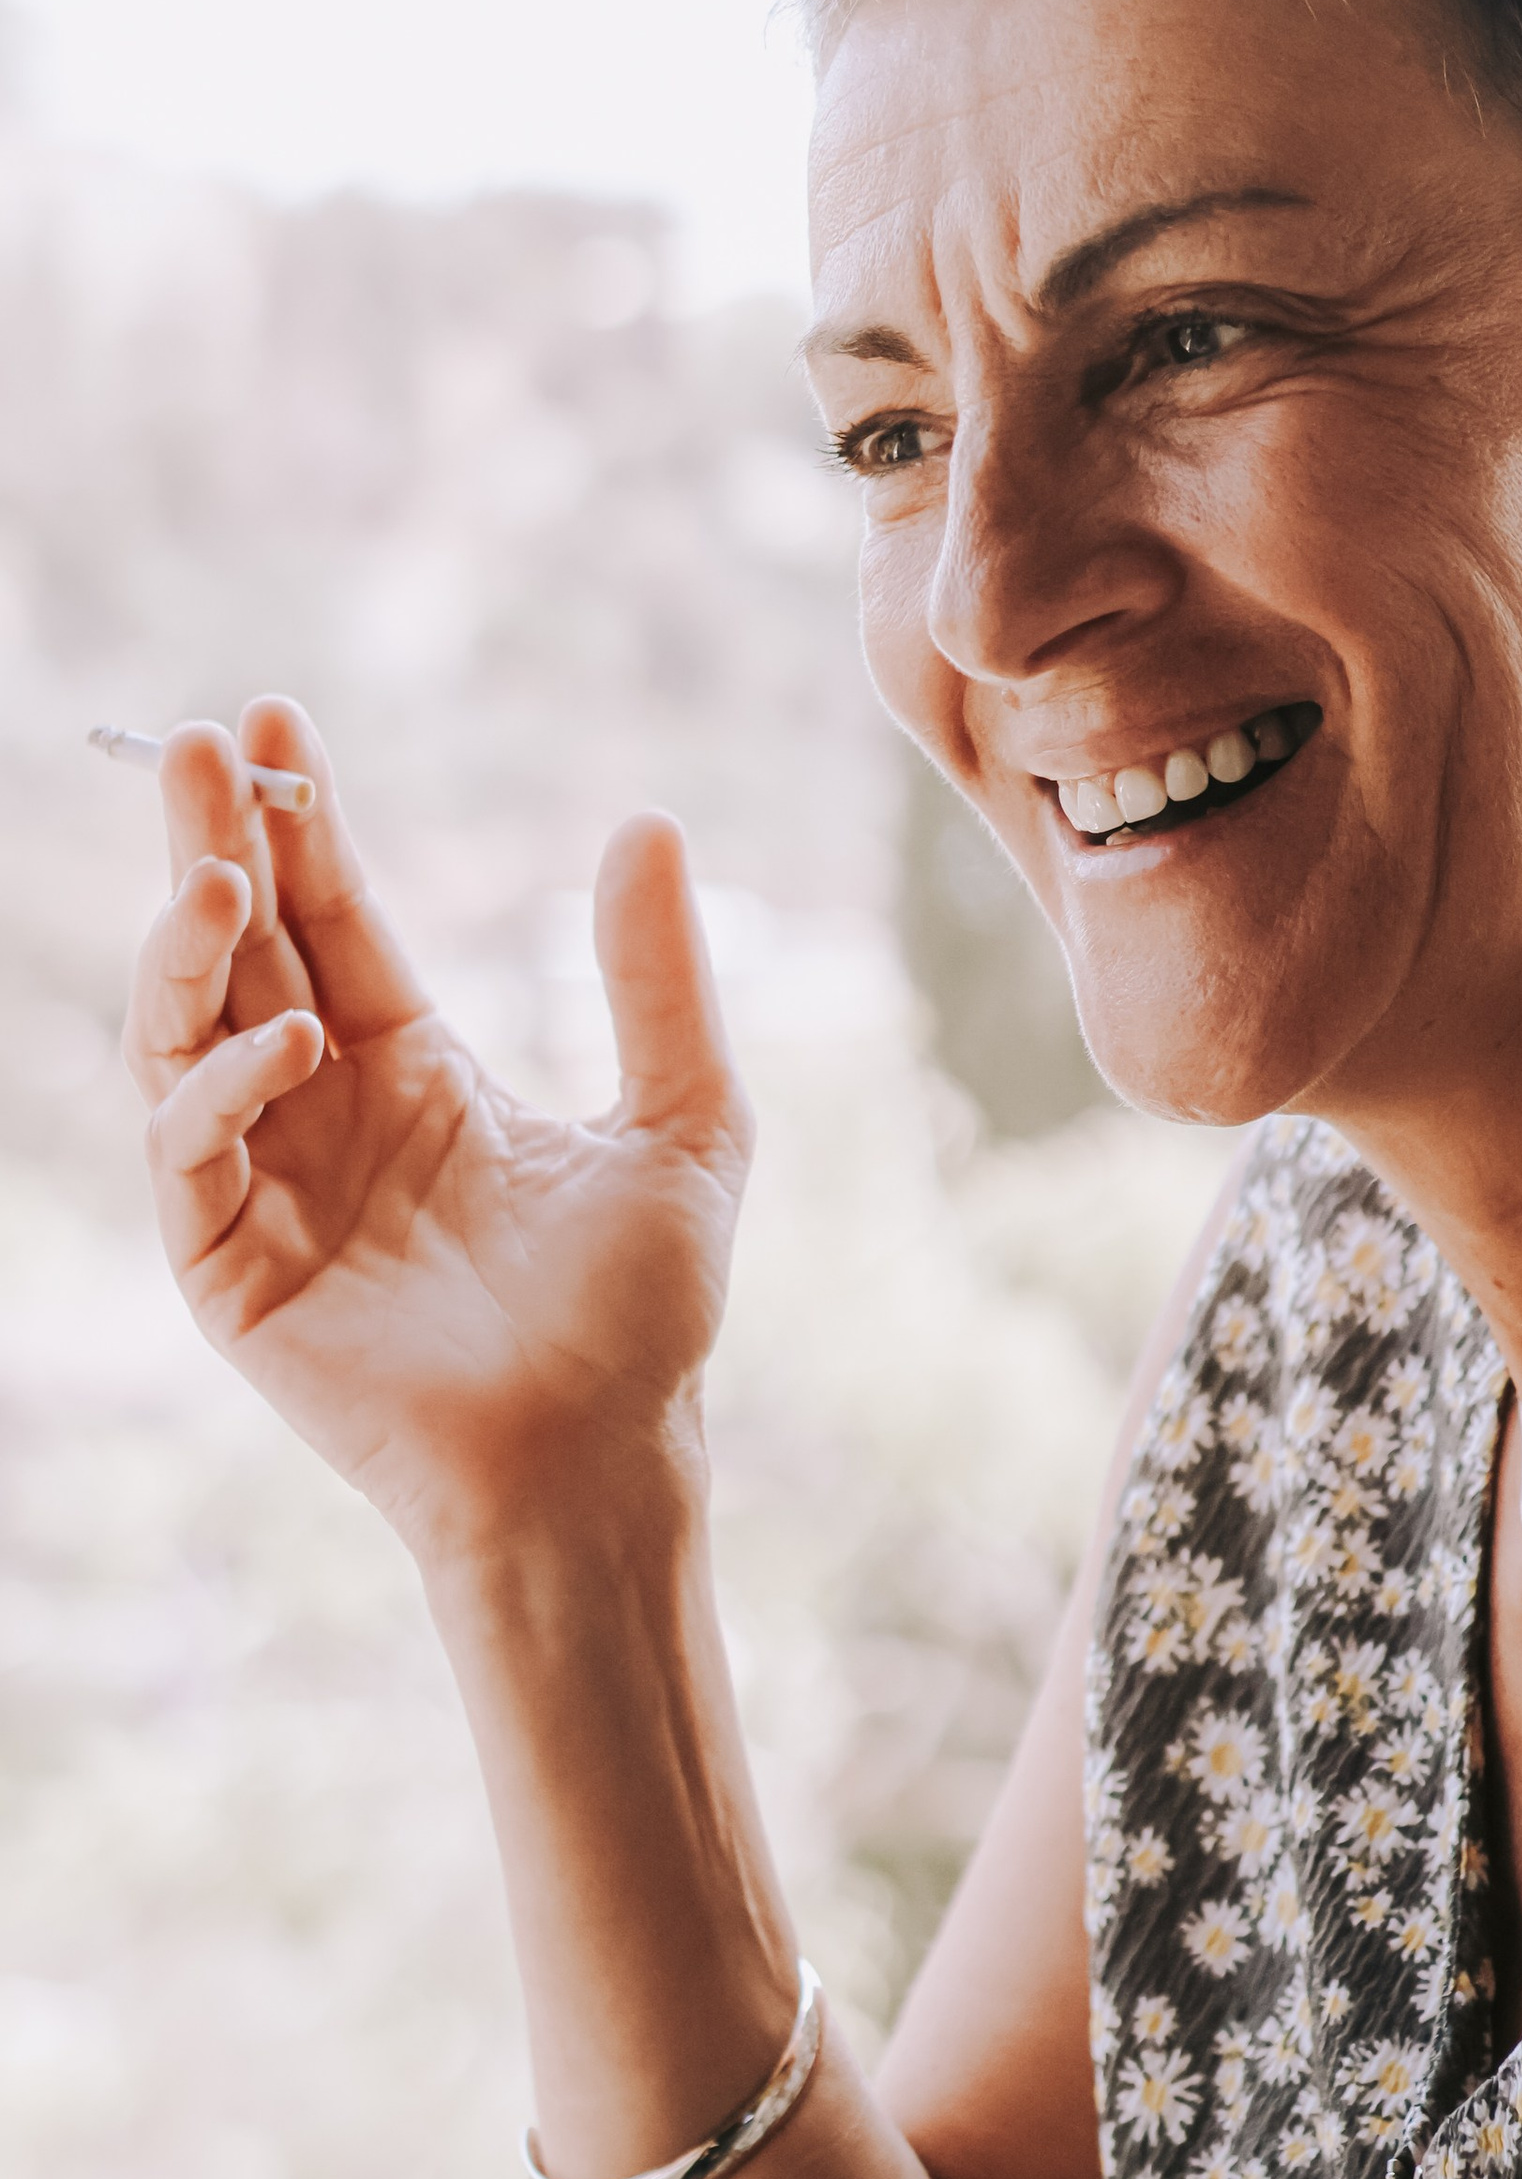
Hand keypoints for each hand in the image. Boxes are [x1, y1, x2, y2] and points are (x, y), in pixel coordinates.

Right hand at [121, 697, 753, 1568]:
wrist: (605, 1458)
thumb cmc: (644, 1314)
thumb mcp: (687, 1116)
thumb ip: (657, 977)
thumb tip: (649, 819)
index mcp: (413, 1066)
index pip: (332, 916)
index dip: (299, 821)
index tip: (272, 720)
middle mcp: (322, 1110)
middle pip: (241, 948)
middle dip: (209, 843)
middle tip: (192, 741)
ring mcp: (264, 1187)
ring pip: (178, 1034)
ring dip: (187, 948)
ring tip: (225, 875)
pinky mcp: (228, 1269)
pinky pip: (189, 1152)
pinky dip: (223, 1088)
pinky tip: (294, 1047)